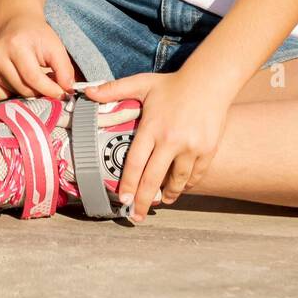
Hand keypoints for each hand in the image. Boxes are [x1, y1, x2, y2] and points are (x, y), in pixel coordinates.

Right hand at [0, 12, 76, 99]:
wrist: (14, 22)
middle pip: (22, 89)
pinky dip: (10, 92)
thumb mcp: (55, 46)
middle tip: (48, 85)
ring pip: (11, 93)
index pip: (33, 78)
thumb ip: (64, 69)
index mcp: (15, 45)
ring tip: (31, 78)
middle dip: (39, 91)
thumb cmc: (36, 35)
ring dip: (25, 91)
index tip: (61, 93)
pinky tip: (16, 79)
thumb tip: (67, 91)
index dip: (50, 90)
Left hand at [81, 71, 231, 221]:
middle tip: (136, 216)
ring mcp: (192, 148)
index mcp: (152, 127)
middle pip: (153, 179)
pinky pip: (196, 176)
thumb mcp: (141, 83)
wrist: (210, 81)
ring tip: (157, 202)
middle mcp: (171, 141)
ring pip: (177, 181)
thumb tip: (87, 92)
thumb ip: (114, 89)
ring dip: (166, 195)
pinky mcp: (207, 151)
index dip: (127, 183)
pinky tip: (178, 189)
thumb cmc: (172, 83)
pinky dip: (186, 185)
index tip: (122, 199)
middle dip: (143, 200)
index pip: (135, 162)